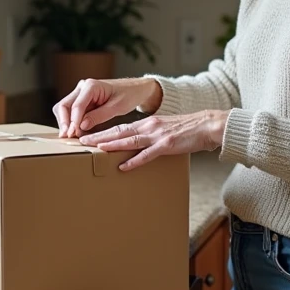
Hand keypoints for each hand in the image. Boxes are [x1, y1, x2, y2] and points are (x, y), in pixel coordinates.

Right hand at [53, 77, 162, 137]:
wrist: (136, 89)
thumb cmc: (129, 95)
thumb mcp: (117, 107)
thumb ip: (98, 116)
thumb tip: (81, 126)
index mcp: (91, 85)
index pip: (76, 105)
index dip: (73, 121)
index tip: (73, 134)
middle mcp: (82, 87)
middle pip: (63, 105)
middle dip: (64, 122)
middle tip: (67, 137)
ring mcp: (81, 93)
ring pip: (65, 109)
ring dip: (66, 123)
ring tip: (72, 137)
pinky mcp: (83, 100)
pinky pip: (72, 112)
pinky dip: (72, 122)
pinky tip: (77, 132)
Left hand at [78, 111, 228, 170]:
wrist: (208, 125)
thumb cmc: (188, 129)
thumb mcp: (166, 128)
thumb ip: (151, 135)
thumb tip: (138, 144)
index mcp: (148, 123)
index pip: (120, 127)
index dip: (103, 132)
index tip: (88, 136)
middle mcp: (149, 126)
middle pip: (119, 131)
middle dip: (99, 137)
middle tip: (82, 141)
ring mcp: (157, 135)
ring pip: (129, 140)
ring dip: (111, 145)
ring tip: (95, 150)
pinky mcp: (167, 144)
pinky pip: (147, 154)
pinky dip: (134, 160)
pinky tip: (122, 166)